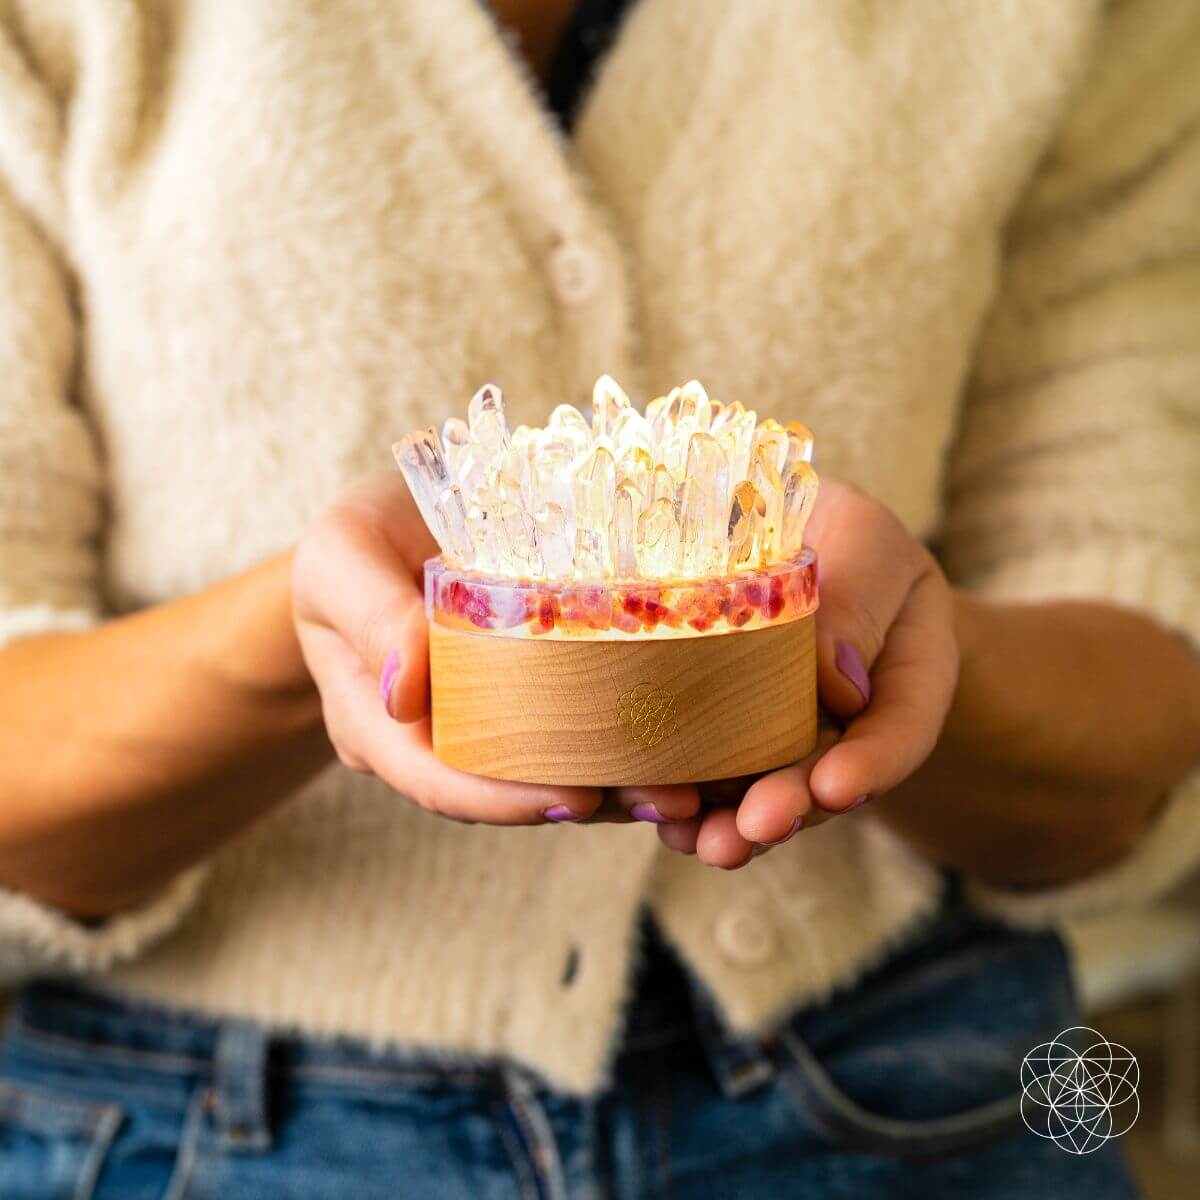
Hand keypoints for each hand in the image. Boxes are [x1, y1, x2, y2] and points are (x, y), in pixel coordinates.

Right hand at [293, 472, 697, 824]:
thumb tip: (402, 695)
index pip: (440, 781)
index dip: (506, 800)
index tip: (577, 799)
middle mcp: (436, 743)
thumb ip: (368, 615)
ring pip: (552, 775)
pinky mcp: (527, 704)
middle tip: (672, 798)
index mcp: (380, 725)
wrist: (387, 532)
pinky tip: (687, 744)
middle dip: (592, 802)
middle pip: (510, 793)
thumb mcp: (344, 557)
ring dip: (622, 786)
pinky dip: (625, 745)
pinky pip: (572, 736)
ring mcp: (484, 728)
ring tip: (697, 785)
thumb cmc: (359, 539)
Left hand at [658, 479, 959, 866]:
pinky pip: (715, 781)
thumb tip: (837, 680)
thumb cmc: (837, 539)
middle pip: (827, 777)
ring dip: (735, 823)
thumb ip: (861, 590)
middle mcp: (850, 725)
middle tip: (756, 826)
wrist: (791, 554)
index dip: (873, 765)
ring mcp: (789, 742)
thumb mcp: (867, 541)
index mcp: (907, 673)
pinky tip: (670, 823)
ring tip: (704, 842)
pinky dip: (692, 807)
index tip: (838, 789)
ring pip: (767, 793)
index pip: (902, 727)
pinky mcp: (729, 744)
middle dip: (791, 805)